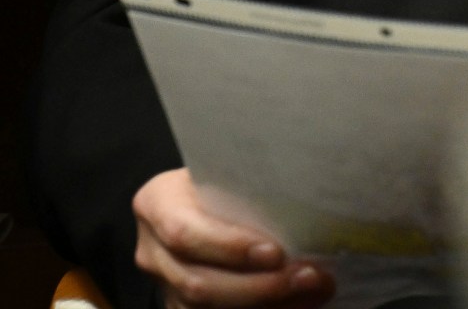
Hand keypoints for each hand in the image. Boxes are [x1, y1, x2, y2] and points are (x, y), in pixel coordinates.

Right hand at [132, 168, 333, 307]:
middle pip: (197, 283)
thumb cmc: (223, 181)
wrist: (202, 201)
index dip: (229, 247)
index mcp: (157, 203)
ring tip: (310, 290)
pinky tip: (297, 304)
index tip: (276, 252)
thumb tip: (314, 204)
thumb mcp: (228, 172)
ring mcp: (163, 285)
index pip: (184, 232)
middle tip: (307, 277)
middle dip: (258, 287)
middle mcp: (153, 250)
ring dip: (266, 305)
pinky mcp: (178, 306)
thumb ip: (252, 187)